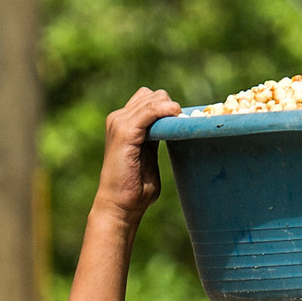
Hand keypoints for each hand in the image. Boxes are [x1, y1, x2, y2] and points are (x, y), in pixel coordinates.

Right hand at [92, 87, 180, 228]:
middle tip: (182, 126)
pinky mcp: (125, 131)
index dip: (167, 107)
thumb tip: (173, 126)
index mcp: (123, 124)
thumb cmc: (135, 188)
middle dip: (170, 107)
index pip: (148, 99)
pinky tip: (176, 118)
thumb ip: (156, 138)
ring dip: (170, 109)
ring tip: (181, 125)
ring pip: (153, 99)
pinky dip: (165, 111)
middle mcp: (118, 119)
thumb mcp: (148, 156)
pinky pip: (150, 110)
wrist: (120, 205)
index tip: (183, 123)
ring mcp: (119, 123)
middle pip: (152, 95)